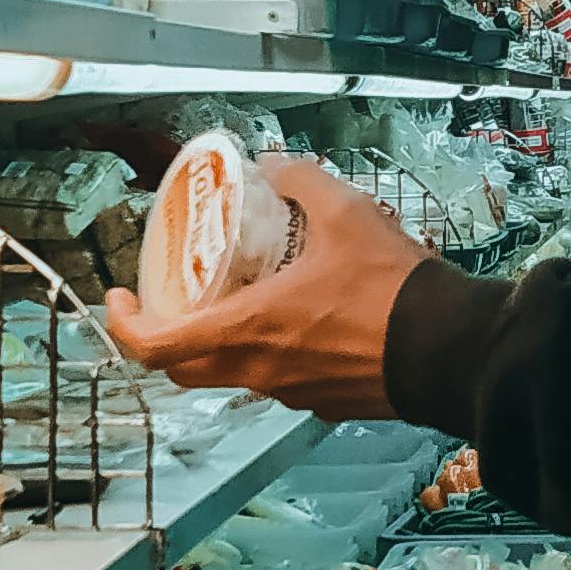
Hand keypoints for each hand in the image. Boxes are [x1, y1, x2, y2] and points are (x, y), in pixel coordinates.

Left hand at [105, 157, 428, 417]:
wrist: (451, 350)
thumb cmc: (394, 291)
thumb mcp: (345, 212)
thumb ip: (300, 179)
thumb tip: (274, 166)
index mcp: (249, 331)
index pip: (156, 348)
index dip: (124, 325)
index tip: (118, 298)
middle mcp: (261, 372)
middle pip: (186, 369)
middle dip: (167, 337)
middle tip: (171, 300)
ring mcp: (294, 394)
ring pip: (236, 374)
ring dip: (225, 341)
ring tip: (245, 296)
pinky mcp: (327, 404)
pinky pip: (283, 379)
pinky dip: (274, 352)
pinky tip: (303, 319)